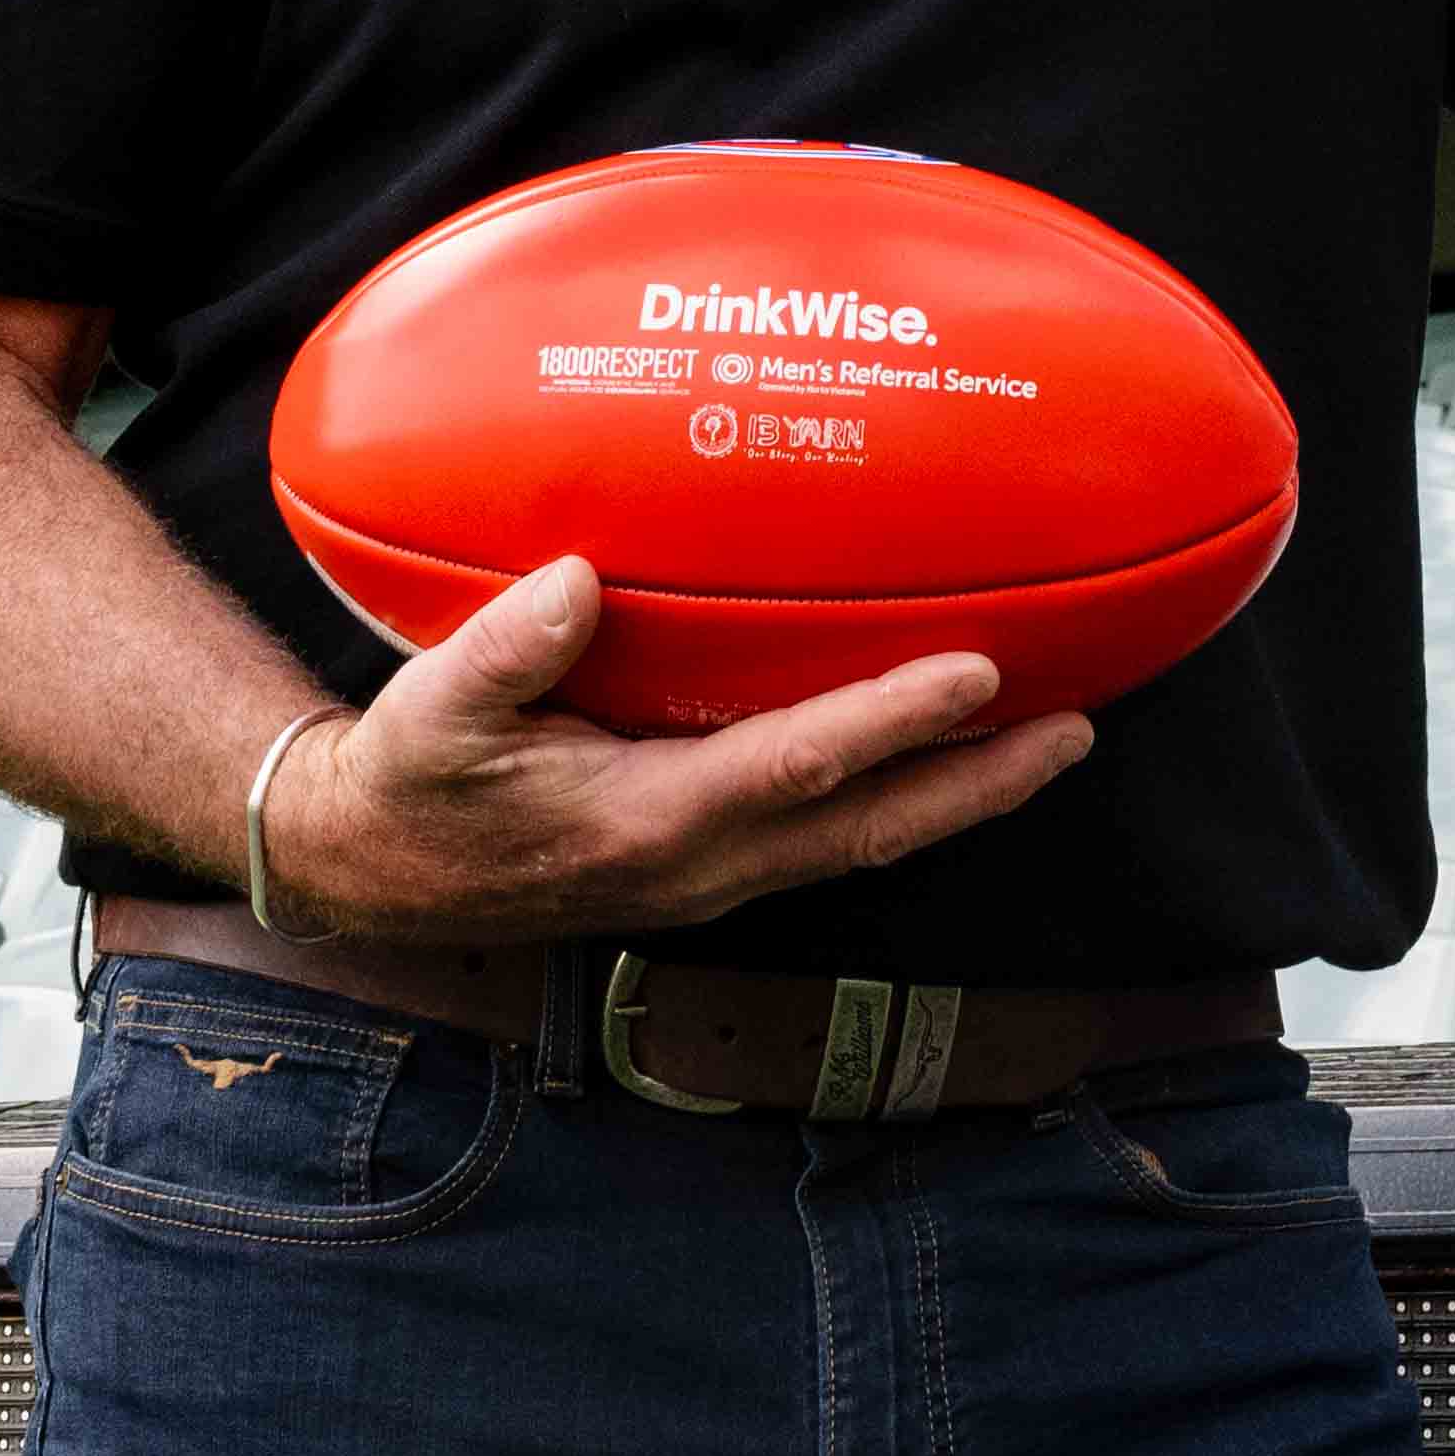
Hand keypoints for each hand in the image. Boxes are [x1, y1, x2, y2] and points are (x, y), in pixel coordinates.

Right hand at [260, 560, 1089, 944]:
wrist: (375, 872)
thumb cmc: (411, 783)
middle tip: (1079, 729)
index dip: (891, 720)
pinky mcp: (712, 863)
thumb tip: (575, 579)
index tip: (976, 670)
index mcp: (644, 824)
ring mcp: (714, 875)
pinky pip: (833, 834)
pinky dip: (903, 795)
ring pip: (866, 841)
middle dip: (981, 785)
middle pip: (871, 830)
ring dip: (961, 796)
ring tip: (1054, 737)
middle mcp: (701, 864)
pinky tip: (947, 750)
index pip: (795, 767)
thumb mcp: (429, 716)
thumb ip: (504, 652)